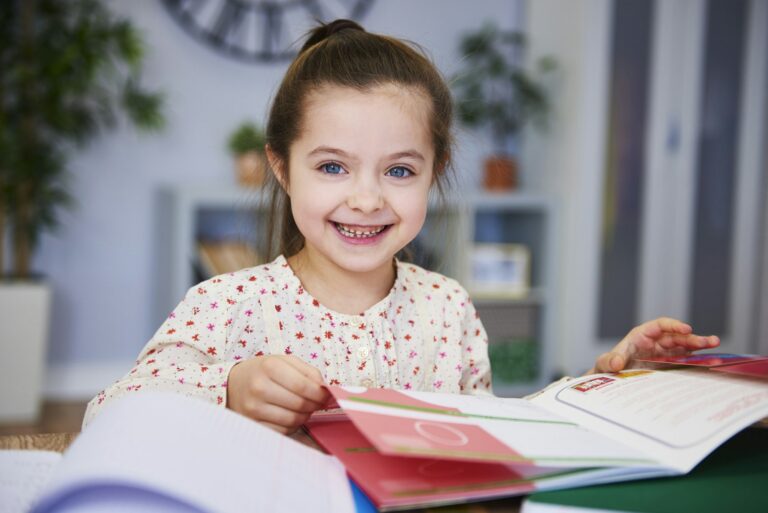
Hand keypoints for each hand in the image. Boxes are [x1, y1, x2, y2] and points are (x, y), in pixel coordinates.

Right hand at [227, 355, 329, 434]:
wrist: (233, 383)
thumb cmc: (264, 371)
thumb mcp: (284, 361)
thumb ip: (308, 372)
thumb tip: (324, 389)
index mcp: (269, 367)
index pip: (303, 385)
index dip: (319, 393)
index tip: (325, 395)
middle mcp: (259, 388)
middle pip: (299, 403)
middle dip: (314, 405)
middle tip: (317, 402)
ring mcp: (254, 408)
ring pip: (293, 419)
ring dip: (305, 416)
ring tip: (304, 408)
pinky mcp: (252, 424)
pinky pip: (282, 430)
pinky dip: (292, 425)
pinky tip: (291, 415)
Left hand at [588, 317, 719, 373]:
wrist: (611, 378)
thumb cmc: (607, 366)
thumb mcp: (604, 363)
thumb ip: (609, 361)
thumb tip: (616, 363)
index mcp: (641, 336)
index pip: (659, 326)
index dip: (673, 326)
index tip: (685, 329)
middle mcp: (655, 342)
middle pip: (676, 336)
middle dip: (692, 337)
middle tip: (709, 341)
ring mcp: (664, 353)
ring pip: (684, 346)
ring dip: (699, 345)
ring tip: (715, 344)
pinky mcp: (669, 364)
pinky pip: (684, 359)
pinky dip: (696, 359)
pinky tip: (710, 360)